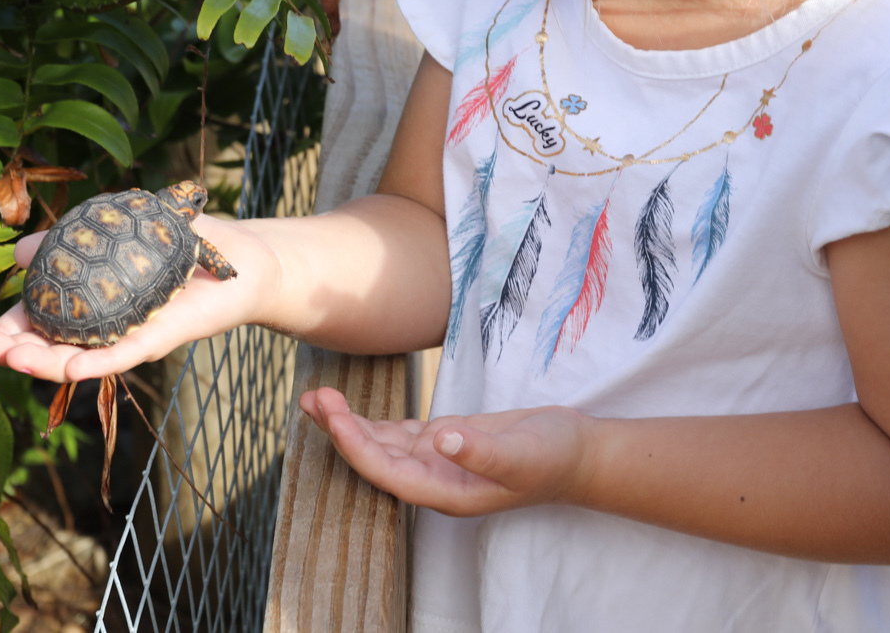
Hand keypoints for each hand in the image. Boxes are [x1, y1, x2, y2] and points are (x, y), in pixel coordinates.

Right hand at [0, 215, 275, 382]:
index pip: (38, 322)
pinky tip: (70, 369)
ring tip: (12, 361)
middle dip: (12, 352)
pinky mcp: (161, 338)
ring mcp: (130, 336)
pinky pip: (125, 354)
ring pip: (80, 357)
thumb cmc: (181, 245)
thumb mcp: (117, 229)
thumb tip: (18, 251)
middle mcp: (104, 327)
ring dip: (44, 363)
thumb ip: (69, 238)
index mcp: (88, 302)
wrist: (242, 258)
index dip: (6, 332)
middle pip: (50, 346)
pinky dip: (97, 363)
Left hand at [298, 387, 593, 516]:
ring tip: (317, 398)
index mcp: (447, 492)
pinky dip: (374, 421)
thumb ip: (481, 451)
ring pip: (382, 443)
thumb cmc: (554, 457)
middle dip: (341, 430)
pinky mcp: (447, 440)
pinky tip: (350, 410)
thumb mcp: (521, 454)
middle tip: (311, 398)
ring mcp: (439, 460)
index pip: (388, 471)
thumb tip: (442, 440)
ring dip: (349, 423)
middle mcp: (434, 479)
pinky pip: (400, 434)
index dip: (357, 446)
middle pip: (375, 458)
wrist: (578, 453)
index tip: (334, 417)